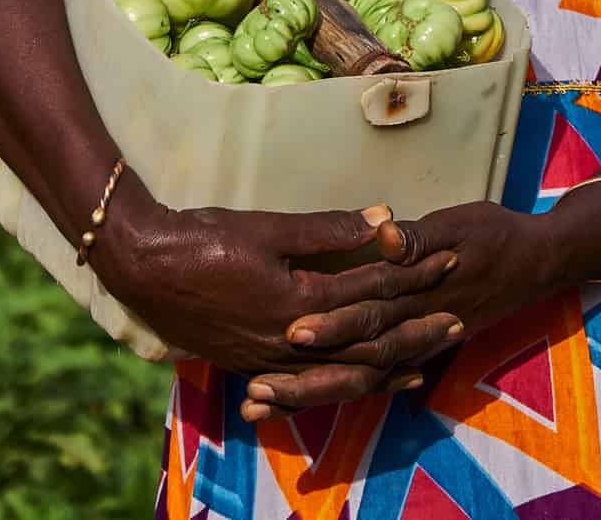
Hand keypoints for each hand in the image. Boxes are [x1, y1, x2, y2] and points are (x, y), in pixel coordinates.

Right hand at [96, 195, 456, 379]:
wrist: (143, 268)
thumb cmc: (204, 239)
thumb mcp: (267, 228)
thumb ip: (327, 230)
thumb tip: (384, 217)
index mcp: (300, 303)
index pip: (372, 288)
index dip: (414, 273)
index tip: (449, 259)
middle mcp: (290, 342)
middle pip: (368, 342)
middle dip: (415, 331)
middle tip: (458, 322)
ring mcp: (270, 361)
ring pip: (342, 373)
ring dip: (386, 366)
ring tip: (423, 365)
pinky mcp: (252, 366)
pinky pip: (311, 384)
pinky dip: (343, 382)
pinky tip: (360, 382)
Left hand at [240, 200, 567, 418]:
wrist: (539, 263)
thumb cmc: (497, 234)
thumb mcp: (460, 222)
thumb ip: (418, 236)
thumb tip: (382, 233)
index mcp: (422, 294)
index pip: (370, 313)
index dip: (331, 325)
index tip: (290, 334)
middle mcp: (418, 328)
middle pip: (358, 358)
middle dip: (309, 375)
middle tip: (260, 388)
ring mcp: (420, 343)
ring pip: (362, 377)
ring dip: (315, 391)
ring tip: (267, 404)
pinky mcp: (421, 349)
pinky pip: (376, 378)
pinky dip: (339, 391)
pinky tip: (306, 401)